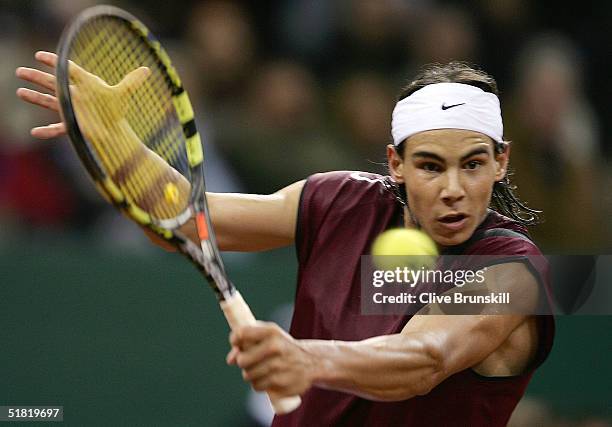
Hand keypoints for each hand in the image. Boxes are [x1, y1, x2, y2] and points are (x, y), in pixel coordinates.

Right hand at [16, 51, 149, 139]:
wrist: (115, 132)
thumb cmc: (116, 112)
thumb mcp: (122, 94)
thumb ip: (132, 82)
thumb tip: (147, 69)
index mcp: (86, 85)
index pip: (68, 70)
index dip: (55, 62)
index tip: (40, 55)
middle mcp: (75, 95)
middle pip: (54, 84)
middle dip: (37, 77)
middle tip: (20, 71)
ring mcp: (72, 110)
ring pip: (50, 102)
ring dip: (35, 98)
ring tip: (19, 91)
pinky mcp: (71, 125)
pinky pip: (57, 128)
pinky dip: (47, 131)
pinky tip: (35, 133)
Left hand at [227, 322, 315, 396]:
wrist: (312, 362)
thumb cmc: (283, 347)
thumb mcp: (270, 337)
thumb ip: (246, 343)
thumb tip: (230, 360)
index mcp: (272, 331)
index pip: (241, 334)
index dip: (235, 340)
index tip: (238, 344)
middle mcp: (275, 347)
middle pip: (242, 360)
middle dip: (243, 362)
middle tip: (252, 360)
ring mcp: (279, 366)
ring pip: (248, 375)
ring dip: (251, 374)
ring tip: (263, 368)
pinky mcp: (281, 383)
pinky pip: (257, 386)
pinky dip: (259, 384)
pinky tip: (269, 378)